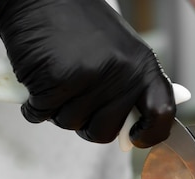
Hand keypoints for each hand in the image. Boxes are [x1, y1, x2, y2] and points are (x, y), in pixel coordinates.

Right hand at [0, 0, 173, 145]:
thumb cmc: (79, 26)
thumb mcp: (120, 52)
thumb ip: (131, 89)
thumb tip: (140, 131)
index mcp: (142, 66)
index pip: (161, 114)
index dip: (150, 134)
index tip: (136, 138)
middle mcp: (120, 74)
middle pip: (104, 132)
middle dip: (85, 122)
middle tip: (77, 95)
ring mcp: (89, 78)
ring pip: (70, 124)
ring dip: (58, 109)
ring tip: (59, 76)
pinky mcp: (56, 80)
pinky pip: (40, 114)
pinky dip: (33, 104)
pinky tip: (39, 77)